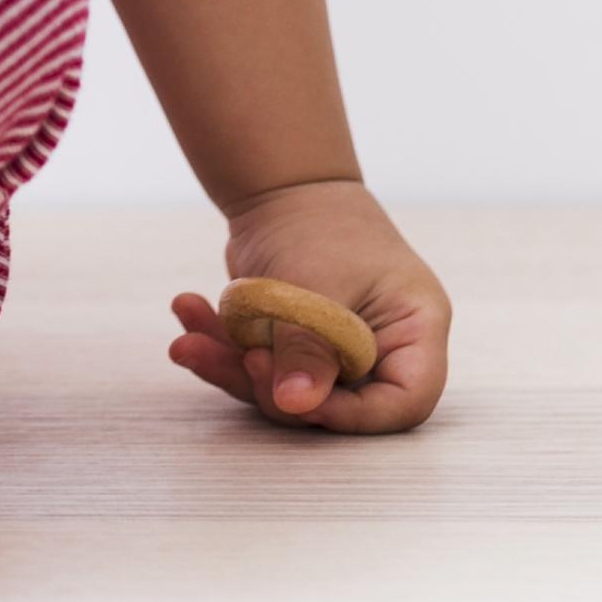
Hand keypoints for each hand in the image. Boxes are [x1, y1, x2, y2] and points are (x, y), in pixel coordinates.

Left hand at [166, 177, 451, 434]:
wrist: (281, 186)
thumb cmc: (318, 224)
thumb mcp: (317, 284)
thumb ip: (309, 348)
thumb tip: (296, 406)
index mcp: (414, 330)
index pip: (405, 400)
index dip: (355, 415)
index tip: (298, 401)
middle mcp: (382, 349)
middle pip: (339, 404)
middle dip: (274, 390)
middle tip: (242, 359)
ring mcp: (336, 352)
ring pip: (287, 392)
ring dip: (231, 370)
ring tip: (187, 343)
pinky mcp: (294, 349)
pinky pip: (258, 368)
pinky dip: (220, 348)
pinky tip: (189, 313)